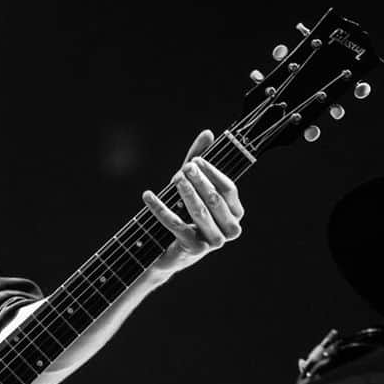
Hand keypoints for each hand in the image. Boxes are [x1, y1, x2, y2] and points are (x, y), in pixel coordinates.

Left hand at [142, 130, 243, 279]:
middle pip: (215, 199)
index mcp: (235, 212)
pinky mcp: (194, 249)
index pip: (228, 189)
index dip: (212, 173)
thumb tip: (207, 133)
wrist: (168, 249)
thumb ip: (200, 160)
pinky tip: (148, 195)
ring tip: (174, 178)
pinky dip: (160, 208)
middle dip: (198, 181)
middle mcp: (230, 229)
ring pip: (200, 212)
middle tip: (183, 168)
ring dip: (185, 193)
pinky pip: (177, 224)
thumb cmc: (185, 213)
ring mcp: (214, 242)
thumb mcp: (192, 185)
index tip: (195, 160)